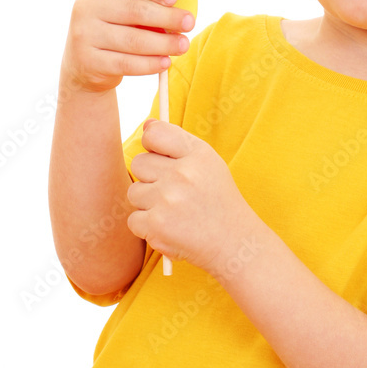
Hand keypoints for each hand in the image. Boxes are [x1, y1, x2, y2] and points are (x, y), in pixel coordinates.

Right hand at [60, 0, 198, 93]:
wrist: (86, 62)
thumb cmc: (117, 22)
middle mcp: (85, 6)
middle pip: (133, 9)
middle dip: (167, 17)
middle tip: (189, 23)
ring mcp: (84, 34)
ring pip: (132, 39)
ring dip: (164, 43)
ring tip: (184, 45)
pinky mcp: (89, 62)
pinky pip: (126, 63)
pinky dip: (150, 64)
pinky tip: (166, 62)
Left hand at [126, 120, 255, 275]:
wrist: (233, 243)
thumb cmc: (217, 200)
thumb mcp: (208, 164)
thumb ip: (177, 142)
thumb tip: (147, 124)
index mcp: (197, 154)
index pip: (154, 133)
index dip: (151, 144)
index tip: (160, 156)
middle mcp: (183, 173)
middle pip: (139, 163)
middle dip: (149, 177)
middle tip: (171, 192)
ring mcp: (168, 199)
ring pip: (134, 192)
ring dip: (147, 203)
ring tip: (172, 212)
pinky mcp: (156, 225)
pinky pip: (133, 219)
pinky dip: (147, 227)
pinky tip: (169, 228)